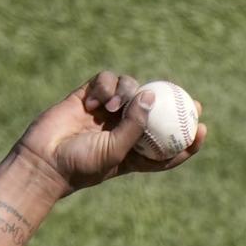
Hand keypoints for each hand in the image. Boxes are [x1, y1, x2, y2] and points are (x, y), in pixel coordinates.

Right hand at [16, 70, 207, 190]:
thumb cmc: (81, 165)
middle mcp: (124, 128)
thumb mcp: (115, 152)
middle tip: (189, 99)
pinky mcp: (89, 95)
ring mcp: (107, 110)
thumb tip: (152, 97)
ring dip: (126, 93)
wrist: (44, 160)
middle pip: (155, 109)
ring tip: (111, 108)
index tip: (202, 129)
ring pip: (131, 88)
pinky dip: (105, 86)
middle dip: (173, 102)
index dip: (187, 138)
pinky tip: (94, 102)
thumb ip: (135, 127)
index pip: (167, 144)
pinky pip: (106, 79)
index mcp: (135, 151)